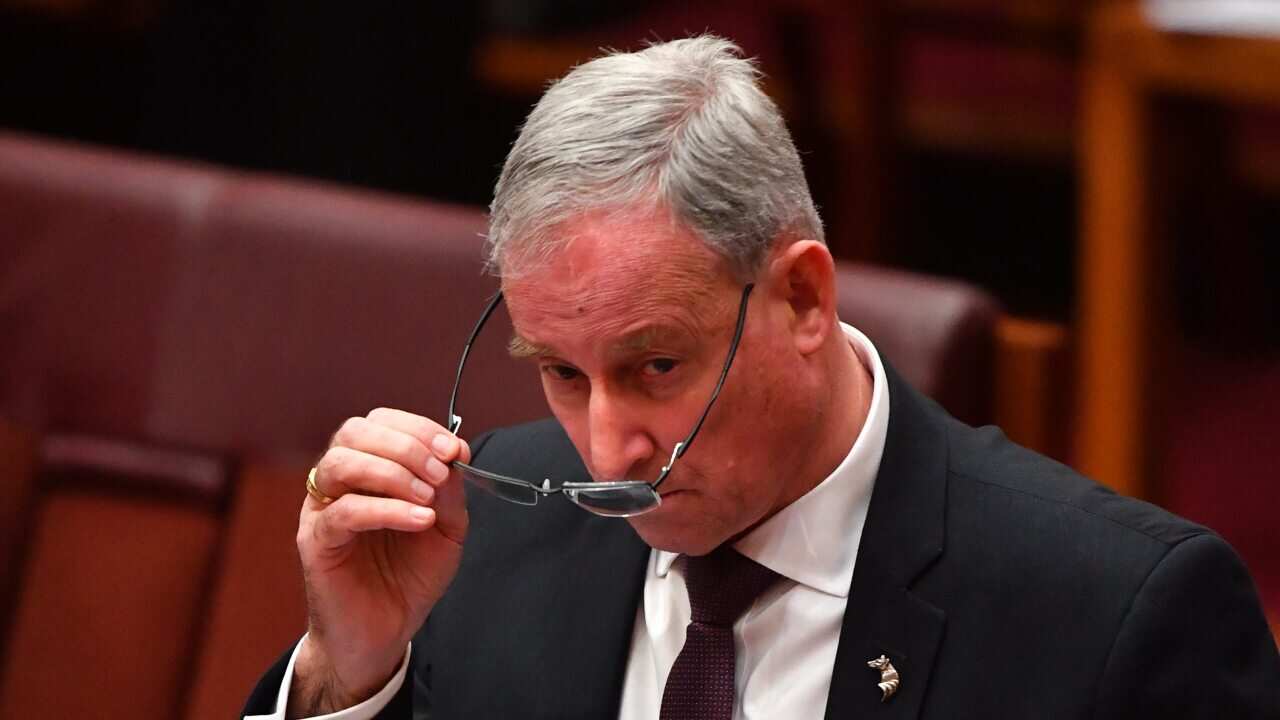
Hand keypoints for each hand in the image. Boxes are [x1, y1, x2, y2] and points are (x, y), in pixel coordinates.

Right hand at [288, 408, 468, 715]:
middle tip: (440, 471)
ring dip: (392, 472)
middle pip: (355, 431)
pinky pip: (343, 512)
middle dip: (406, 444)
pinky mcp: (316, 542)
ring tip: (428, 499)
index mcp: (368, 469)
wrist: (385, 634)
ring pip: (341, 463)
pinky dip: (387, 510)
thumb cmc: (409, 577)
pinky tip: (420, 520)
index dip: (418, 428)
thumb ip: (450, 491)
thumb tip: (454, 456)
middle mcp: (339, 482)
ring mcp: (322, 509)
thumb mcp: (446, 529)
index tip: (454, 450)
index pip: (381, 422)